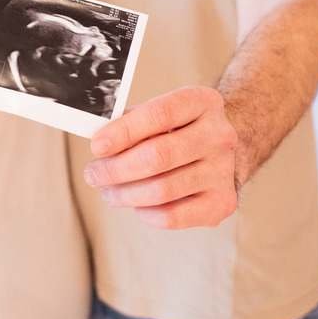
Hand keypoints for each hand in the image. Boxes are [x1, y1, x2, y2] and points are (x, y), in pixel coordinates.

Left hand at [84, 87, 237, 228]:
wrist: (221, 150)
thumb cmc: (180, 130)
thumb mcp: (160, 113)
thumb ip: (131, 123)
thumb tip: (101, 144)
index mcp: (203, 102)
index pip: (160, 113)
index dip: (124, 131)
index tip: (97, 146)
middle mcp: (219, 135)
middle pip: (159, 155)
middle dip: (117, 169)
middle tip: (94, 175)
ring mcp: (224, 170)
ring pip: (163, 189)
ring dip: (126, 194)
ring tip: (109, 192)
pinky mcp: (223, 202)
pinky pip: (174, 216)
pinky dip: (147, 214)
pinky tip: (137, 206)